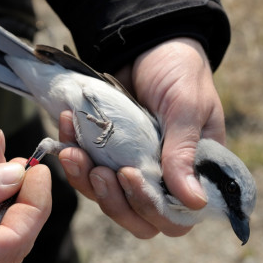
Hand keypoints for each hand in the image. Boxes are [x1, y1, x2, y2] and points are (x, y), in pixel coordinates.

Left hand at [59, 37, 224, 237]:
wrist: (148, 44)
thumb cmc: (179, 71)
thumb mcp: (187, 106)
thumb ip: (185, 151)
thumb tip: (195, 202)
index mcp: (193, 170)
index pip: (176, 216)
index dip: (152, 208)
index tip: (130, 175)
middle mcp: (163, 176)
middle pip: (138, 218)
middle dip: (114, 202)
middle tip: (100, 173)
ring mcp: (133, 167)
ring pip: (108, 200)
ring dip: (87, 182)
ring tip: (73, 153)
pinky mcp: (108, 155)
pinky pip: (88, 173)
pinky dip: (74, 159)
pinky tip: (66, 133)